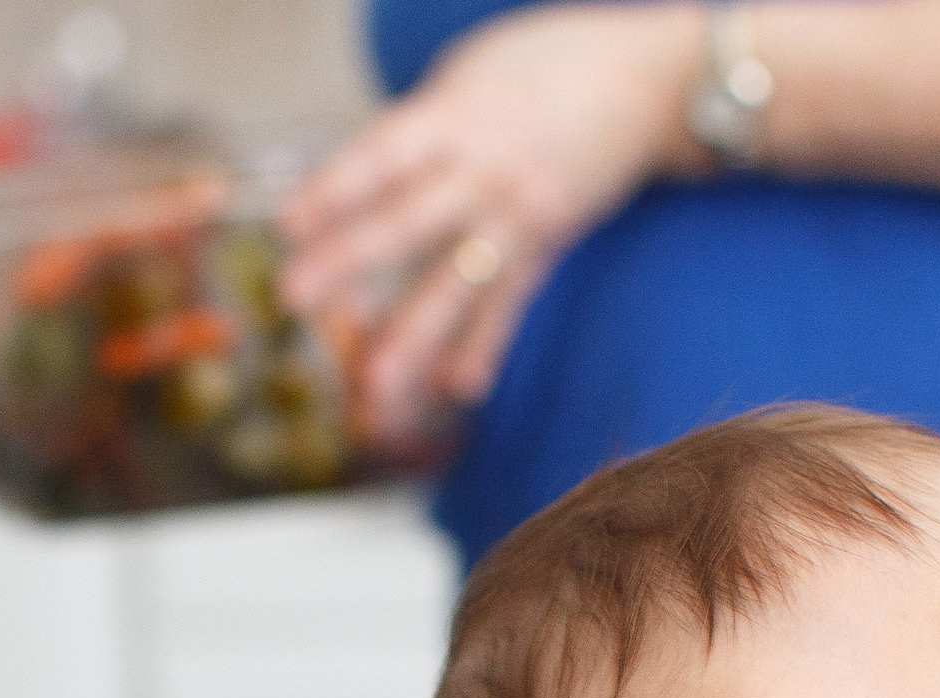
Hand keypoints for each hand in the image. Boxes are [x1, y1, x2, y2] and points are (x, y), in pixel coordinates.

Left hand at [277, 3, 700, 430]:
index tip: (287, 222)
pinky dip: (483, 347)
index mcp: (455, 116)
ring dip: (414, 336)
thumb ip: (417, 129)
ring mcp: (516, 215)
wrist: (652, 80)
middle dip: (350, 260)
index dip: (335, 187)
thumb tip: (355, 178)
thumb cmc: (547, 65)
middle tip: (296, 298)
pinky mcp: (544, 246)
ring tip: (374, 387)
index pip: (384, 155)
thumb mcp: (470, 75)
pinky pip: (508, 304)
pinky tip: (455, 389)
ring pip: (456, 281)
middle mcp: (484, 170)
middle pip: (409, 221)